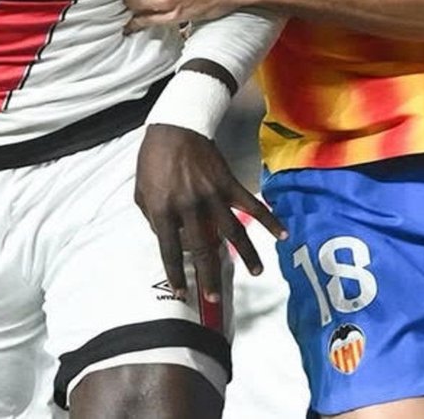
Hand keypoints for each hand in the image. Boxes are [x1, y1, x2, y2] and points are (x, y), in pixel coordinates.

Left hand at [135, 125, 285, 303]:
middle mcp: (189, 207)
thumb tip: (166, 238)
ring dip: (246, 254)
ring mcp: (211, 195)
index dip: (175, 273)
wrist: (175, 127)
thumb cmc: (153, 159)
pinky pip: (252, 205)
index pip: (169, 250)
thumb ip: (151, 216)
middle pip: (202, 249)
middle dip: (209, 275)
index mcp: (163, 209)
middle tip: (215, 296)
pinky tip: (282, 234)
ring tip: (256, 272)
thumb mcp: (141, 190)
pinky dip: (269, 219)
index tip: (182, 292)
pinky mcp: (229, 183)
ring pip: (232, 231)